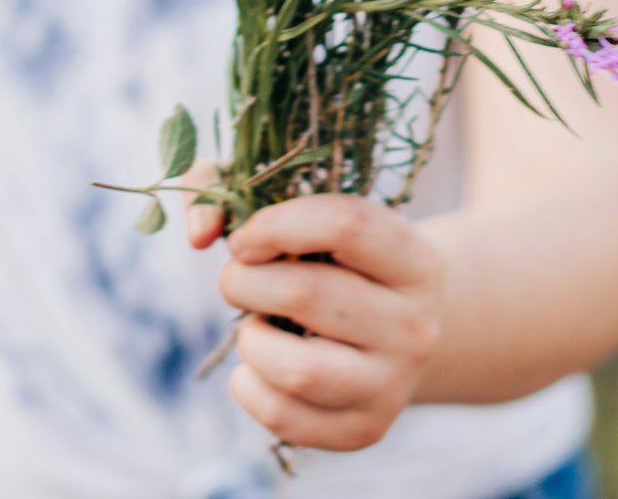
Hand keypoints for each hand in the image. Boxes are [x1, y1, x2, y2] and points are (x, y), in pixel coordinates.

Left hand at [207, 193, 445, 451]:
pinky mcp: (365, 429)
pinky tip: (256, 365)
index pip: (347, 224)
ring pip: (300, 371)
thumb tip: (200, 230)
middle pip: (308, 295)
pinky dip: (249, 389)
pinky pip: (286, 419)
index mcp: (415, 259)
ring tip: (254, 323)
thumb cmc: (338, 258)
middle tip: (237, 278)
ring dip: (251, 340)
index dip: (276, 224)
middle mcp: (417, 325)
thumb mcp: (310, 211)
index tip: (243, 238)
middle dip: (246, 281)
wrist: (395, 328)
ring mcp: (394, 385)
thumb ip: (235, 188)